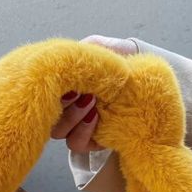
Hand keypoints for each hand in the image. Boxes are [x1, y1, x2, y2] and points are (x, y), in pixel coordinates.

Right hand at [51, 35, 138, 152]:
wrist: (147, 81)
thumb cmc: (123, 64)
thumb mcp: (102, 47)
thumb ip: (84, 47)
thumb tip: (71, 55)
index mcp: (64, 86)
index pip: (44, 92)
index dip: (49, 88)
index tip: (66, 79)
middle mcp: (66, 108)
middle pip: (46, 114)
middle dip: (63, 102)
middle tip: (81, 90)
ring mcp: (77, 126)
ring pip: (58, 132)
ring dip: (72, 116)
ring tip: (92, 101)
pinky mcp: (91, 142)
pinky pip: (76, 144)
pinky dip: (83, 131)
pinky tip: (95, 116)